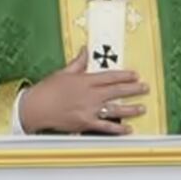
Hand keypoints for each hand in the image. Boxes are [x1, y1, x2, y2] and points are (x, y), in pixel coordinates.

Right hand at [19, 48, 147, 134]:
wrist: (36, 108)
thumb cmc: (47, 90)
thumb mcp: (64, 72)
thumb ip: (78, 62)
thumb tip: (85, 50)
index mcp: (86, 80)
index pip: (111, 76)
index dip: (125, 75)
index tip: (136, 75)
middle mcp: (90, 95)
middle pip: (117, 91)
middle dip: (133, 89)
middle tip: (144, 88)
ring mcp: (89, 110)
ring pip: (115, 109)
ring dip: (130, 109)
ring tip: (141, 108)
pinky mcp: (85, 123)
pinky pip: (105, 126)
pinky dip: (117, 129)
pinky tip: (127, 129)